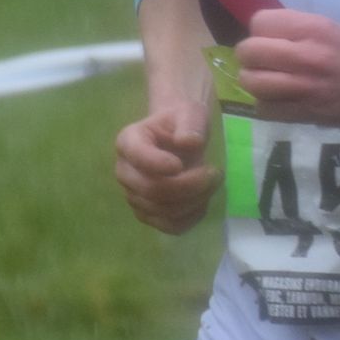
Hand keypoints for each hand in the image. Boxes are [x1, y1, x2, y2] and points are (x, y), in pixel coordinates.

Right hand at [114, 104, 217, 234]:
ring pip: (161, 210)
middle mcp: (125, 171)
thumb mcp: (189, 113)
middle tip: (214, 173)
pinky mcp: (148, 213)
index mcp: (128, 141)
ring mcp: (134, 195)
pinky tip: (203, 201)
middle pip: (150, 190)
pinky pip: (168, 226)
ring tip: (212, 183)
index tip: (181, 163)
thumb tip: (188, 142)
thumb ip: (190, 123)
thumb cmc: (182, 123)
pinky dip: (190, 218)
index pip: (137, 157)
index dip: (158, 164)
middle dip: (188, 186)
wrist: (181, 137)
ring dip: (194, 201)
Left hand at [236, 8, 339, 126]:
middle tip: (265, 61)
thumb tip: (261, 34)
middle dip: (252, 56)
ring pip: (250, 81)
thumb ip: (296, 29)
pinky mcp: (303, 113)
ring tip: (269, 81)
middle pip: (249, 51)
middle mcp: (306, 55)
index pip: (260, 21)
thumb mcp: (331, 29)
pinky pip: (263, 108)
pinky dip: (267, 105)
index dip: (262, 30)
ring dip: (255, 81)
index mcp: (315, 28)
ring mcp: (303, 87)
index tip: (273, 39)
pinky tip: (281, 100)